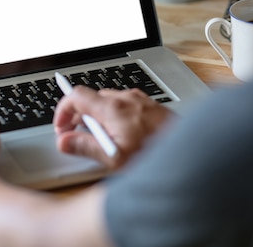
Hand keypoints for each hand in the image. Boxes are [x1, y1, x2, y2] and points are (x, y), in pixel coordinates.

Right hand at [54, 87, 171, 168]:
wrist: (190, 152)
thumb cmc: (155, 155)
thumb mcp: (114, 157)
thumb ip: (86, 147)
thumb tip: (65, 141)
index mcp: (113, 108)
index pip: (76, 96)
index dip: (63, 110)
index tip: (61, 126)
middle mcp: (126, 98)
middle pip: (91, 98)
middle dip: (80, 116)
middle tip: (77, 136)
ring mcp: (140, 100)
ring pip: (108, 101)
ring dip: (98, 116)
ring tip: (100, 138)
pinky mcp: (151, 105)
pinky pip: (125, 104)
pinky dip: (115, 116)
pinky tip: (122, 134)